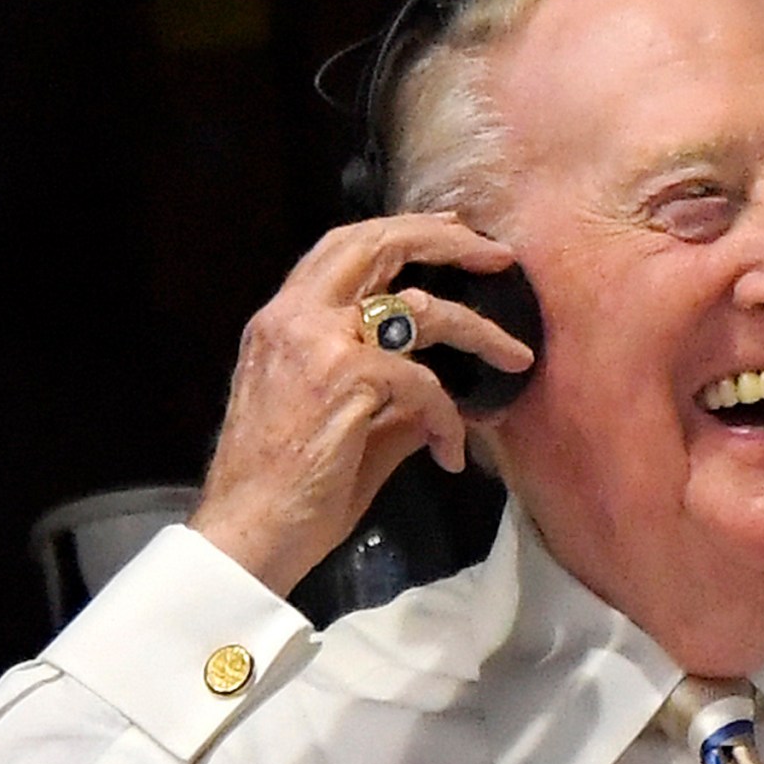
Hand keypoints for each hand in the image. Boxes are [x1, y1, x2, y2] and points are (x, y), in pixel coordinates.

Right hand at [187, 214, 536, 594]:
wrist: (247, 533)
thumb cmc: (289, 490)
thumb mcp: (341, 424)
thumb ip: (390, 395)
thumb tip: (444, 391)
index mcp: (283, 321)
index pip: (345, 247)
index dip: (403, 230)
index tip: (454, 230)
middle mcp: (294, 318)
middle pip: (378, 245)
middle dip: (446, 240)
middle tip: (497, 255)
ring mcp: (317, 343)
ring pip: (420, 308)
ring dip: (479, 330)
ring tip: (517, 356)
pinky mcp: (344, 380)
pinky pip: (424, 382)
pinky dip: (448, 416)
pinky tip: (451, 453)